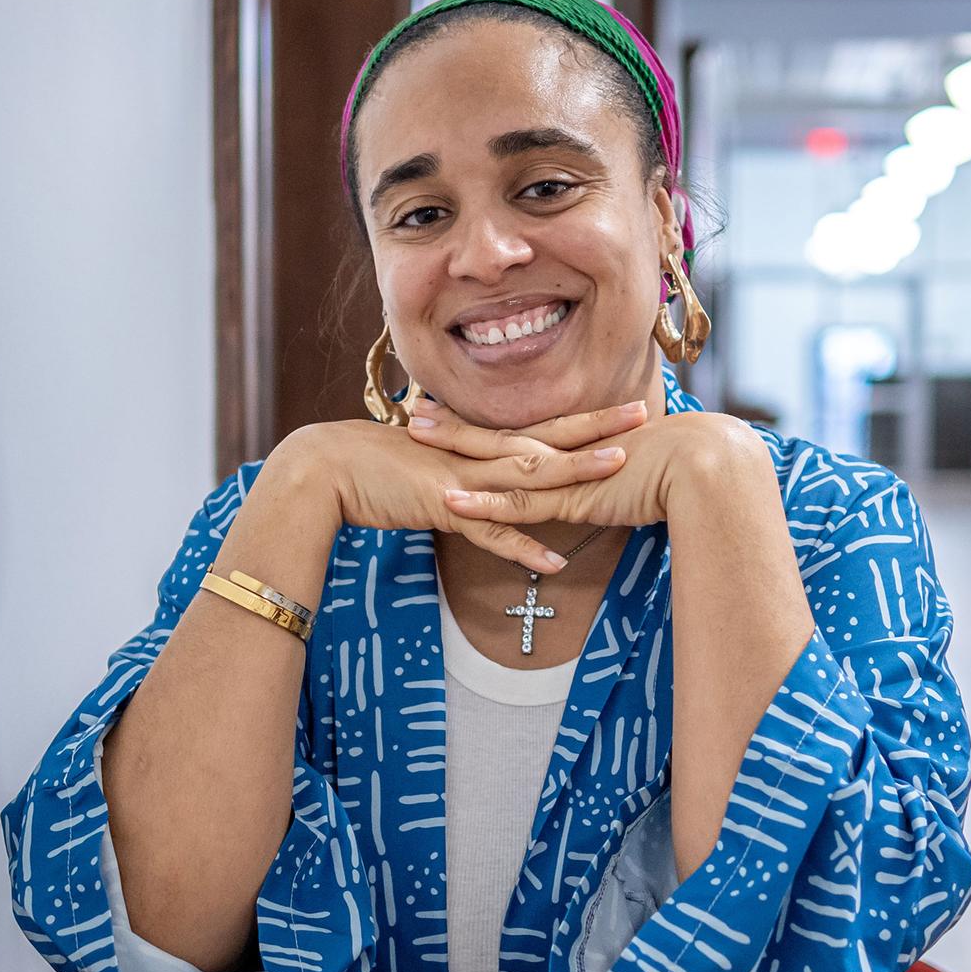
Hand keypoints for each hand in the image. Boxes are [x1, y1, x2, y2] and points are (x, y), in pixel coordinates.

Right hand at [261, 400, 652, 574]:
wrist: (327, 469)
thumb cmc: (375, 466)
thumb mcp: (431, 461)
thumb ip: (466, 464)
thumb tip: (492, 471)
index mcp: (477, 442)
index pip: (541, 426)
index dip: (584, 418)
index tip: (625, 408)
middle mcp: (477, 454)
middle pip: (548, 438)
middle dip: (597, 428)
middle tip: (643, 415)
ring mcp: (463, 480)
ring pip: (528, 474)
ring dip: (574, 473)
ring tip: (618, 470)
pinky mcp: (443, 508)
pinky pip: (491, 531)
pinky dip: (523, 548)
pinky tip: (556, 562)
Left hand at [421, 408, 766, 532]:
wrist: (705, 465)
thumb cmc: (684, 469)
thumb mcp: (638, 473)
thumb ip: (613, 480)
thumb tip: (609, 482)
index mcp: (577, 445)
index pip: (522, 430)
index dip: (485, 420)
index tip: (455, 408)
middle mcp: (564, 452)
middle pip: (499, 434)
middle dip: (455, 422)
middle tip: (414, 407)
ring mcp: (564, 474)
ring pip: (497, 460)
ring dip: (455, 448)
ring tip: (414, 434)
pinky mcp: (571, 499)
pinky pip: (518, 504)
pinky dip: (482, 502)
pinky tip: (448, 501)